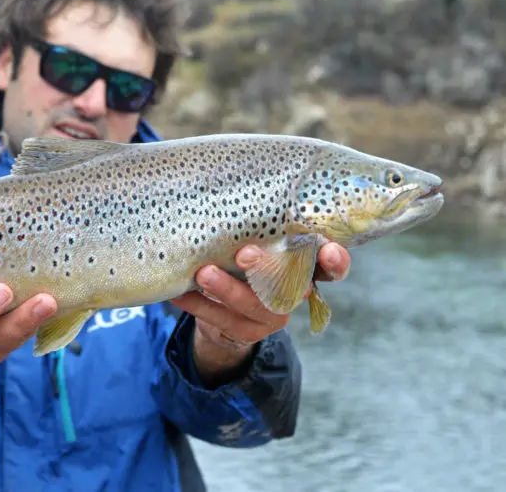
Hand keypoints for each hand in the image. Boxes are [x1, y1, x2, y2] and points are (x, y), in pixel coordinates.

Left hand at [170, 242, 350, 385]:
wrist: (225, 312)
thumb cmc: (242, 261)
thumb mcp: (255, 242)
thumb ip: (256, 226)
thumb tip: (232, 180)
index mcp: (303, 268)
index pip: (330, 267)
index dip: (334, 262)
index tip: (328, 249)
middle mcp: (293, 295)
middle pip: (287, 285)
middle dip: (266, 269)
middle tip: (243, 254)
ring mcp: (270, 317)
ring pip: (252, 305)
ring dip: (227, 288)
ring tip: (203, 273)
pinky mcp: (245, 333)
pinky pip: (220, 319)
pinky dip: (197, 303)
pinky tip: (179, 291)